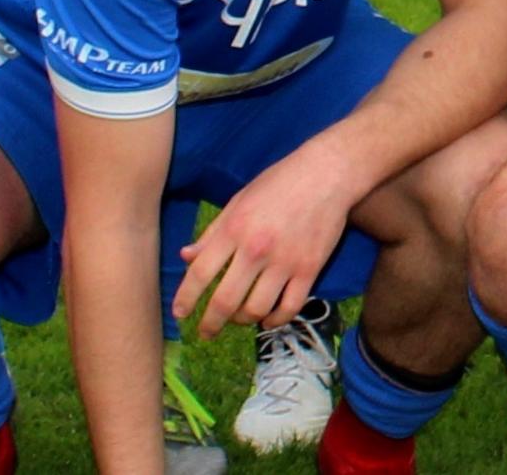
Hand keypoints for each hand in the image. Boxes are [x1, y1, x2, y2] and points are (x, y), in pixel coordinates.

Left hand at [172, 148, 361, 340]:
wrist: (327, 174)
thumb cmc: (279, 183)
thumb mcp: (239, 200)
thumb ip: (213, 232)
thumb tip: (186, 257)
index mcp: (235, 228)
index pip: (201, 272)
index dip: (186, 298)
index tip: (180, 314)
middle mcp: (256, 249)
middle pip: (226, 301)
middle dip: (211, 323)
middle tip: (206, 332)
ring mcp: (285, 262)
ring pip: (257, 309)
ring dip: (243, 321)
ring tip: (239, 319)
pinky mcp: (309, 270)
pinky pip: (289, 308)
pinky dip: (275, 320)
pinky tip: (267, 319)